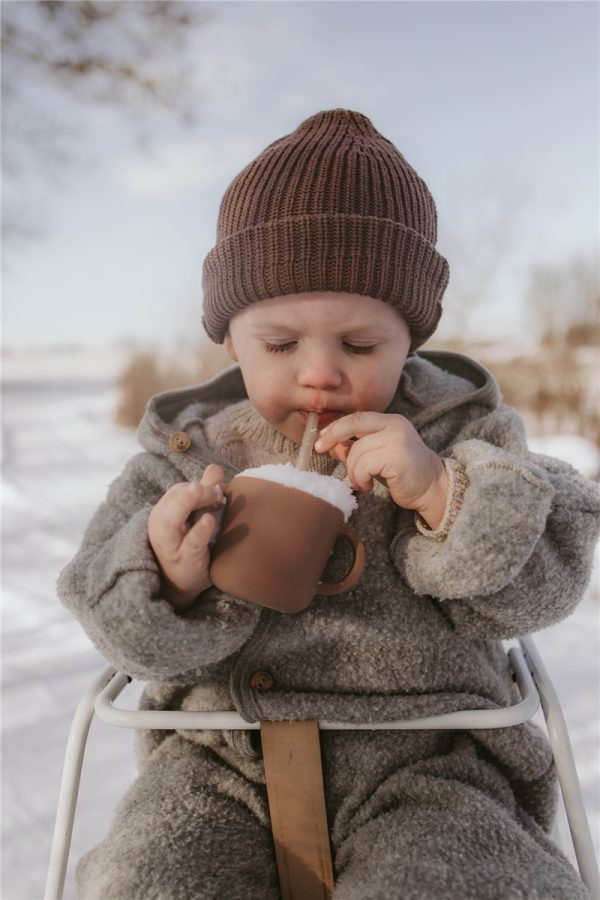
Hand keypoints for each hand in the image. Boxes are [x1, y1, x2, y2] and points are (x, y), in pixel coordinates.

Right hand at [148, 464, 225, 611]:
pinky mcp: (185, 561)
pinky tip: (209, 520)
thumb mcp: (198, 518)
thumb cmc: (190, 546)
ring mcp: (171, 545)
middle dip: (195, 491)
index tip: (219, 491)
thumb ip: (206, 492)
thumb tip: (214, 467)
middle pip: (173, 499)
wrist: (181, 585)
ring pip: (170, 519)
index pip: (178, 490)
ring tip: (204, 493)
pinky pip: (190, 545)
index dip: (199, 487)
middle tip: (217, 492)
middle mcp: (161, 527)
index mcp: (164, 513)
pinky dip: (199, 531)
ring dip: (189, 502)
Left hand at [315, 412, 447, 528]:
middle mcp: (395, 426)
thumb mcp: (376, 457)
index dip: (335, 427)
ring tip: (360, 482)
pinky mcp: (398, 458)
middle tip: (321, 450)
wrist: (432, 488)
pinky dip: (360, 478)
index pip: (357, 417)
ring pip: (356, 451)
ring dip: (352, 471)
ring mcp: (398, 441)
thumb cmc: (402, 473)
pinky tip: (369, 486)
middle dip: (332, 436)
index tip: (320, 439)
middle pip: (353, 424)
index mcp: (391, 421)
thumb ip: (356, 448)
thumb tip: (331, 445)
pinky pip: (364, 466)